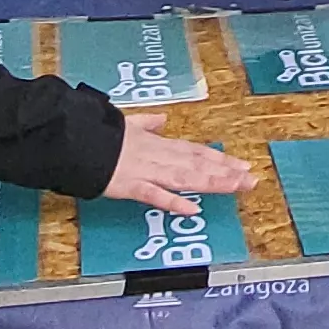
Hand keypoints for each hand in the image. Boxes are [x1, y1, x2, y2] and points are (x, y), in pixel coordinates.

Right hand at [101, 111, 252, 214]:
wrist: (76, 138)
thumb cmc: (100, 133)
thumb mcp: (127, 123)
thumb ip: (147, 123)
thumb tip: (161, 118)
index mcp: (158, 144)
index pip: (195, 151)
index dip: (220, 159)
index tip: (242, 165)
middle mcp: (158, 156)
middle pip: (197, 164)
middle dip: (226, 172)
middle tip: (252, 180)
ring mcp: (146, 171)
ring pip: (184, 177)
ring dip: (212, 182)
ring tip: (236, 187)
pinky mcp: (129, 186)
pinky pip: (154, 195)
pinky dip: (173, 202)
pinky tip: (192, 209)